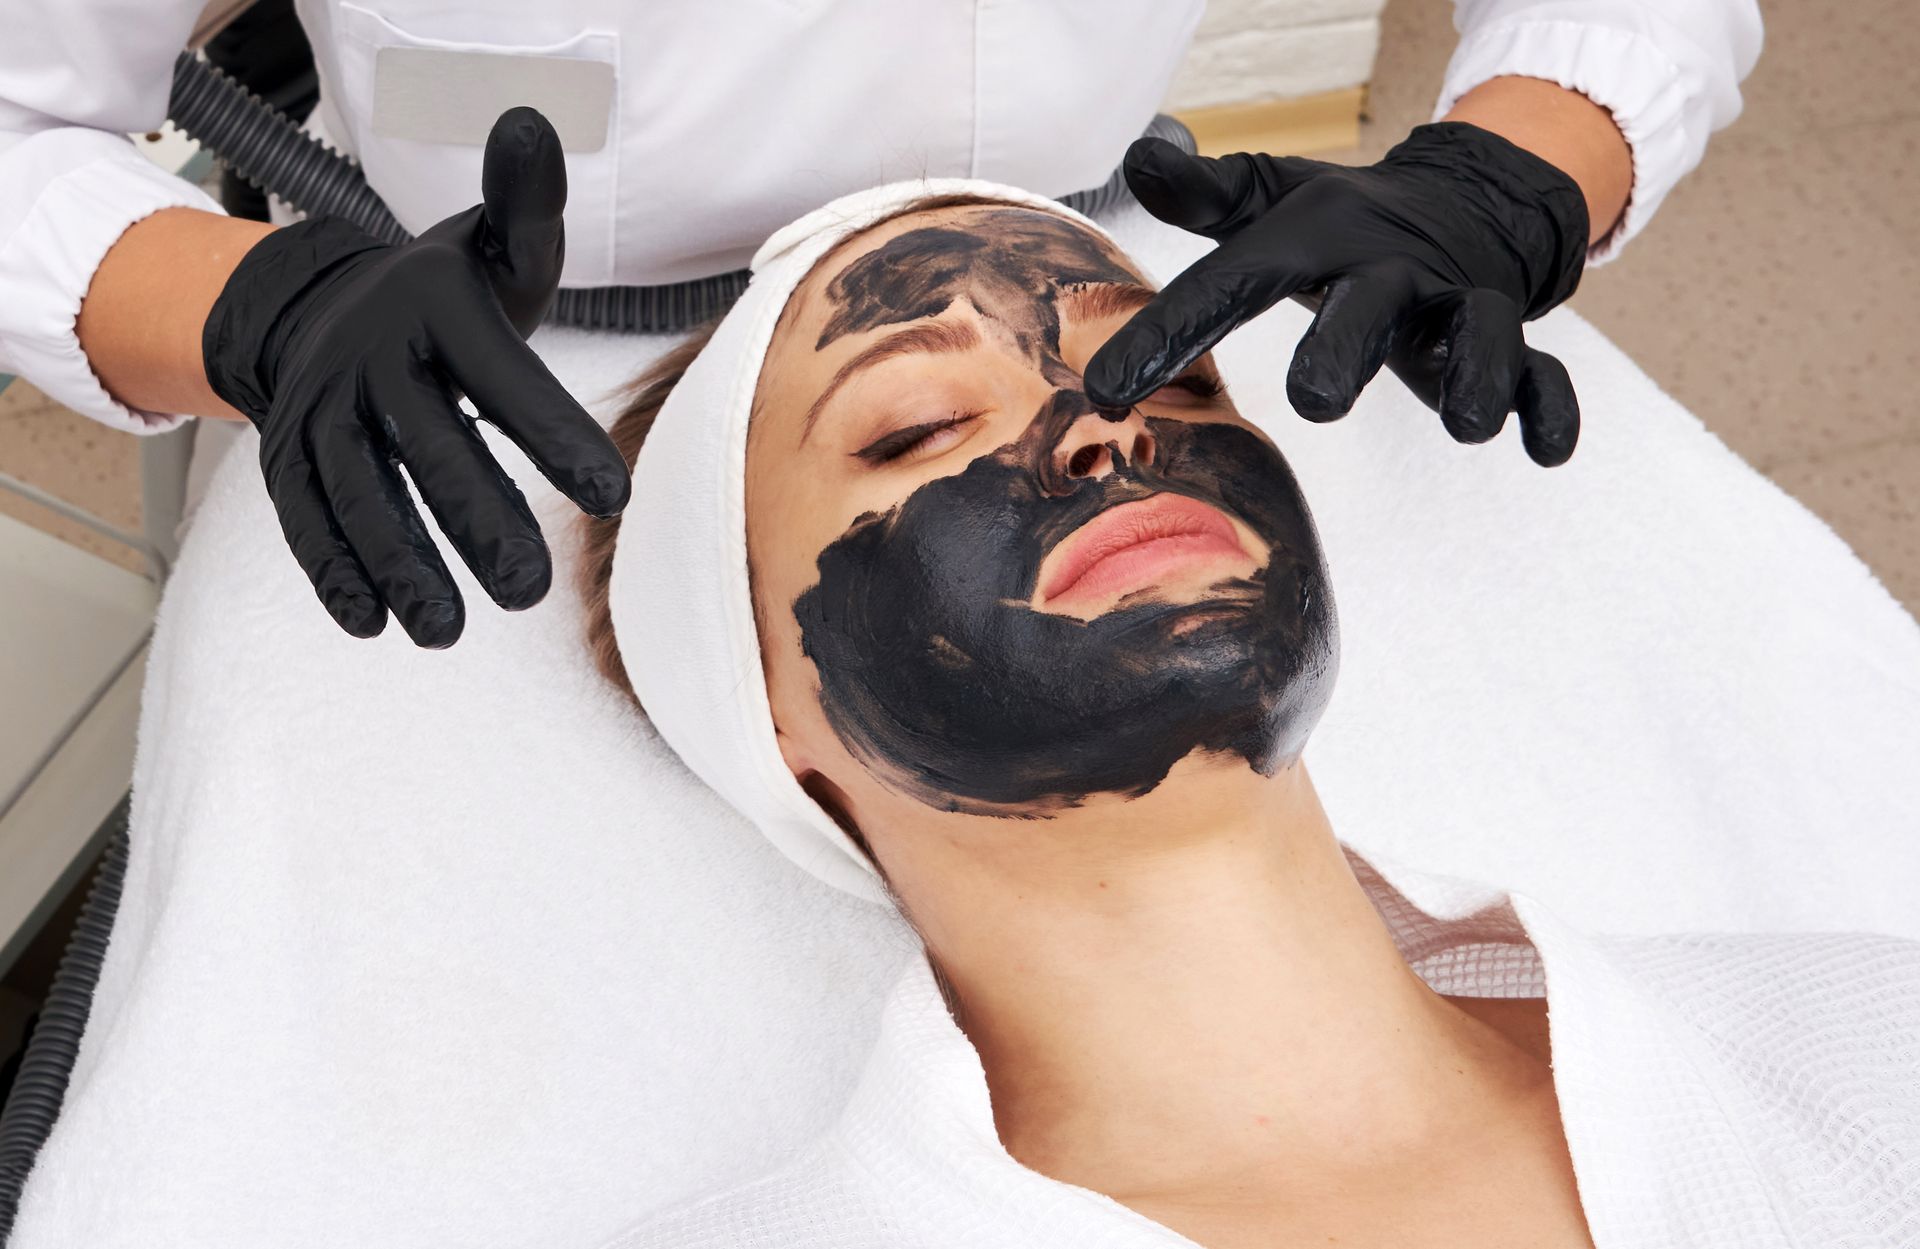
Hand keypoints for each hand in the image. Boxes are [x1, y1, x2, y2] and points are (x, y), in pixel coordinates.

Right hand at [201, 107, 629, 647]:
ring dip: (398, 563)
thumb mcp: (498, 247)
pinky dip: (333, 570)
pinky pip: (304, 516)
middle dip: (476, 520)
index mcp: (436, 310)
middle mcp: (370, 357)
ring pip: (356, 492)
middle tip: (530, 588)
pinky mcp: (288, 453)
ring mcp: (322, 409)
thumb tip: (533, 125)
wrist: (336, 304)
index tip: (612, 498)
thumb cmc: (454, 295)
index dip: (553, 435)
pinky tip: (371, 623)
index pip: (501, 377)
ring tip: (447, 629)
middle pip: (425, 447)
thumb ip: (529, 208)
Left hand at [1084, 123, 1590, 466]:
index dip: (1173, 328)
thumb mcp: (1270, 203)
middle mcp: (1392, 270)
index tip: (1109, 387)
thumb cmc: (1339, 228)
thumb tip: (1141, 156)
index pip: (1237, 279)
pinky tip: (1545, 449)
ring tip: (1466, 424)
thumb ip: (1206, 193)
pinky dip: (1551, 408)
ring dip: (1478, 373)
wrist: (1458, 206)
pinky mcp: (1508, 342)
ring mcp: (1457, 306)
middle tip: (1314, 400)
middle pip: (1373, 304)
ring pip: (1480, 332)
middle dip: (1348, 346)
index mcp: (1319, 237)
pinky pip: (1545, 373)